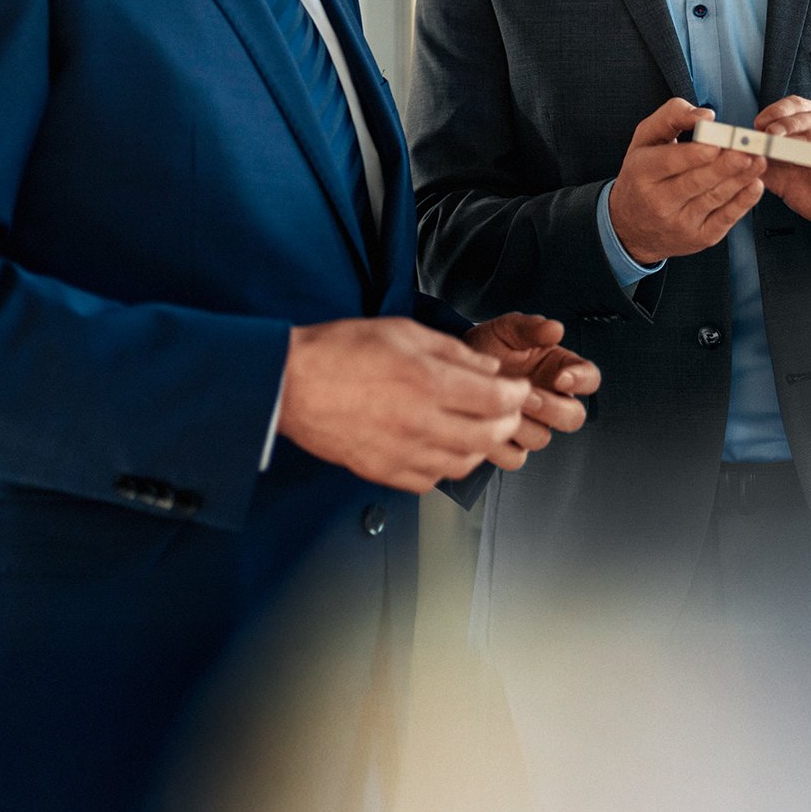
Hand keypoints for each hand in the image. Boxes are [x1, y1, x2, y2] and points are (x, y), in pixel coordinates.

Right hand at [277, 317, 529, 492]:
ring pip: (463, 463)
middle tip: (507, 412)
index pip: (496, 400)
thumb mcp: (402, 330)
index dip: (516, 395)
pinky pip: (429, 481)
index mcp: (428, 382)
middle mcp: (420, 422)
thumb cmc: (340, 351)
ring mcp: (402, 452)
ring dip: (480, 448)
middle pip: (488, 436)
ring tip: (478, 430)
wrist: (292, 383)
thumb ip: (451, 350)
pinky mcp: (383, 471)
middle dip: (507, 423)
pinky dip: (445, 468)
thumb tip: (487, 367)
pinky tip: (442, 449)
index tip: (518, 390)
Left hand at [463, 313, 601, 468]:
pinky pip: (515, 457)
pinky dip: (500, 445)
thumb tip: (555, 328)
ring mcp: (532, 424)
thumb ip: (531, 327)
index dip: (582, 381)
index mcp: (560, 368)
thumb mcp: (507, 328)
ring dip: (522, 425)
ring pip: (542, 438)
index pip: (590, 378)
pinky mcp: (511, 444)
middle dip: (552, 409)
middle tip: (528, 395)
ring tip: (499, 407)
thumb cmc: (489, 344)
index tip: (562, 378)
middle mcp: (552, 399)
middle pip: (574, 417)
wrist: (457, 366)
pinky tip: (486, 424)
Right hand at [607, 98, 765, 265]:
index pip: (668, 162)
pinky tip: (755, 186)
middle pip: (695, 182)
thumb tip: (705, 116)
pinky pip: (725, 218)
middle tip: (746, 151)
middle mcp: (658, 201)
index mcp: (642, 172)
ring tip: (759, 161)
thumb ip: (671, 117)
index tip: (715, 143)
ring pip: (714, 198)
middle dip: (724, 166)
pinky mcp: (699, 237)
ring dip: (740, 179)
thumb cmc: (641, 176)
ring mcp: (680, 222)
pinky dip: (743, 202)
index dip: (693, 154)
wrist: (632, 228)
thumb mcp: (644, 140)